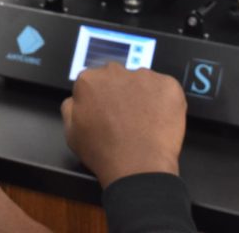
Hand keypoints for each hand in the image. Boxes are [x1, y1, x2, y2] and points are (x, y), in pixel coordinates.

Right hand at [60, 62, 186, 188]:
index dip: (100, 99)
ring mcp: (144, 77)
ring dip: (143, 96)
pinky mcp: (168, 85)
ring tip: (144, 123)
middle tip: (125, 118)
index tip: (106, 112)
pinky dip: (164, 102)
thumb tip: (76, 99)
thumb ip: (71, 107)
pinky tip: (158, 121)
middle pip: (118, 77)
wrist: (137, 167)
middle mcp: (115, 72)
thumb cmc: (105, 153)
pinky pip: (166, 88)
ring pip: (143, 81)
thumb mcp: (71, 133)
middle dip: (121, 93)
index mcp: (89, 80)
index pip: (94, 81)